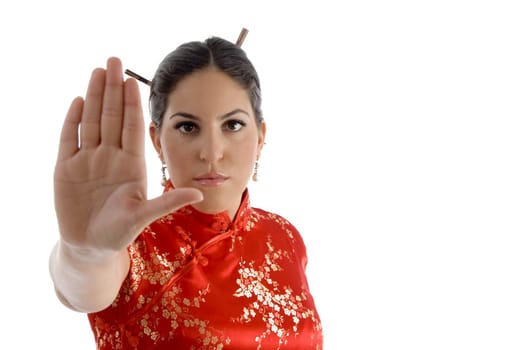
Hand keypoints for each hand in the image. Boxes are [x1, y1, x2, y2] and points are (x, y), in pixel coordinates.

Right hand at [54, 57, 201, 251]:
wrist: (90, 246)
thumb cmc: (120, 232)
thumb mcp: (144, 215)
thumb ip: (168, 202)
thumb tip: (200, 194)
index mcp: (131, 164)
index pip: (131, 127)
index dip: (131, 104)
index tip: (134, 81)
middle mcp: (110, 157)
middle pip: (110, 117)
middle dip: (112, 89)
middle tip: (115, 61)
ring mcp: (87, 160)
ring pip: (91, 121)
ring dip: (93, 96)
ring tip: (97, 71)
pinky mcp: (66, 168)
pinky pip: (69, 139)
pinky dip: (72, 120)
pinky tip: (77, 100)